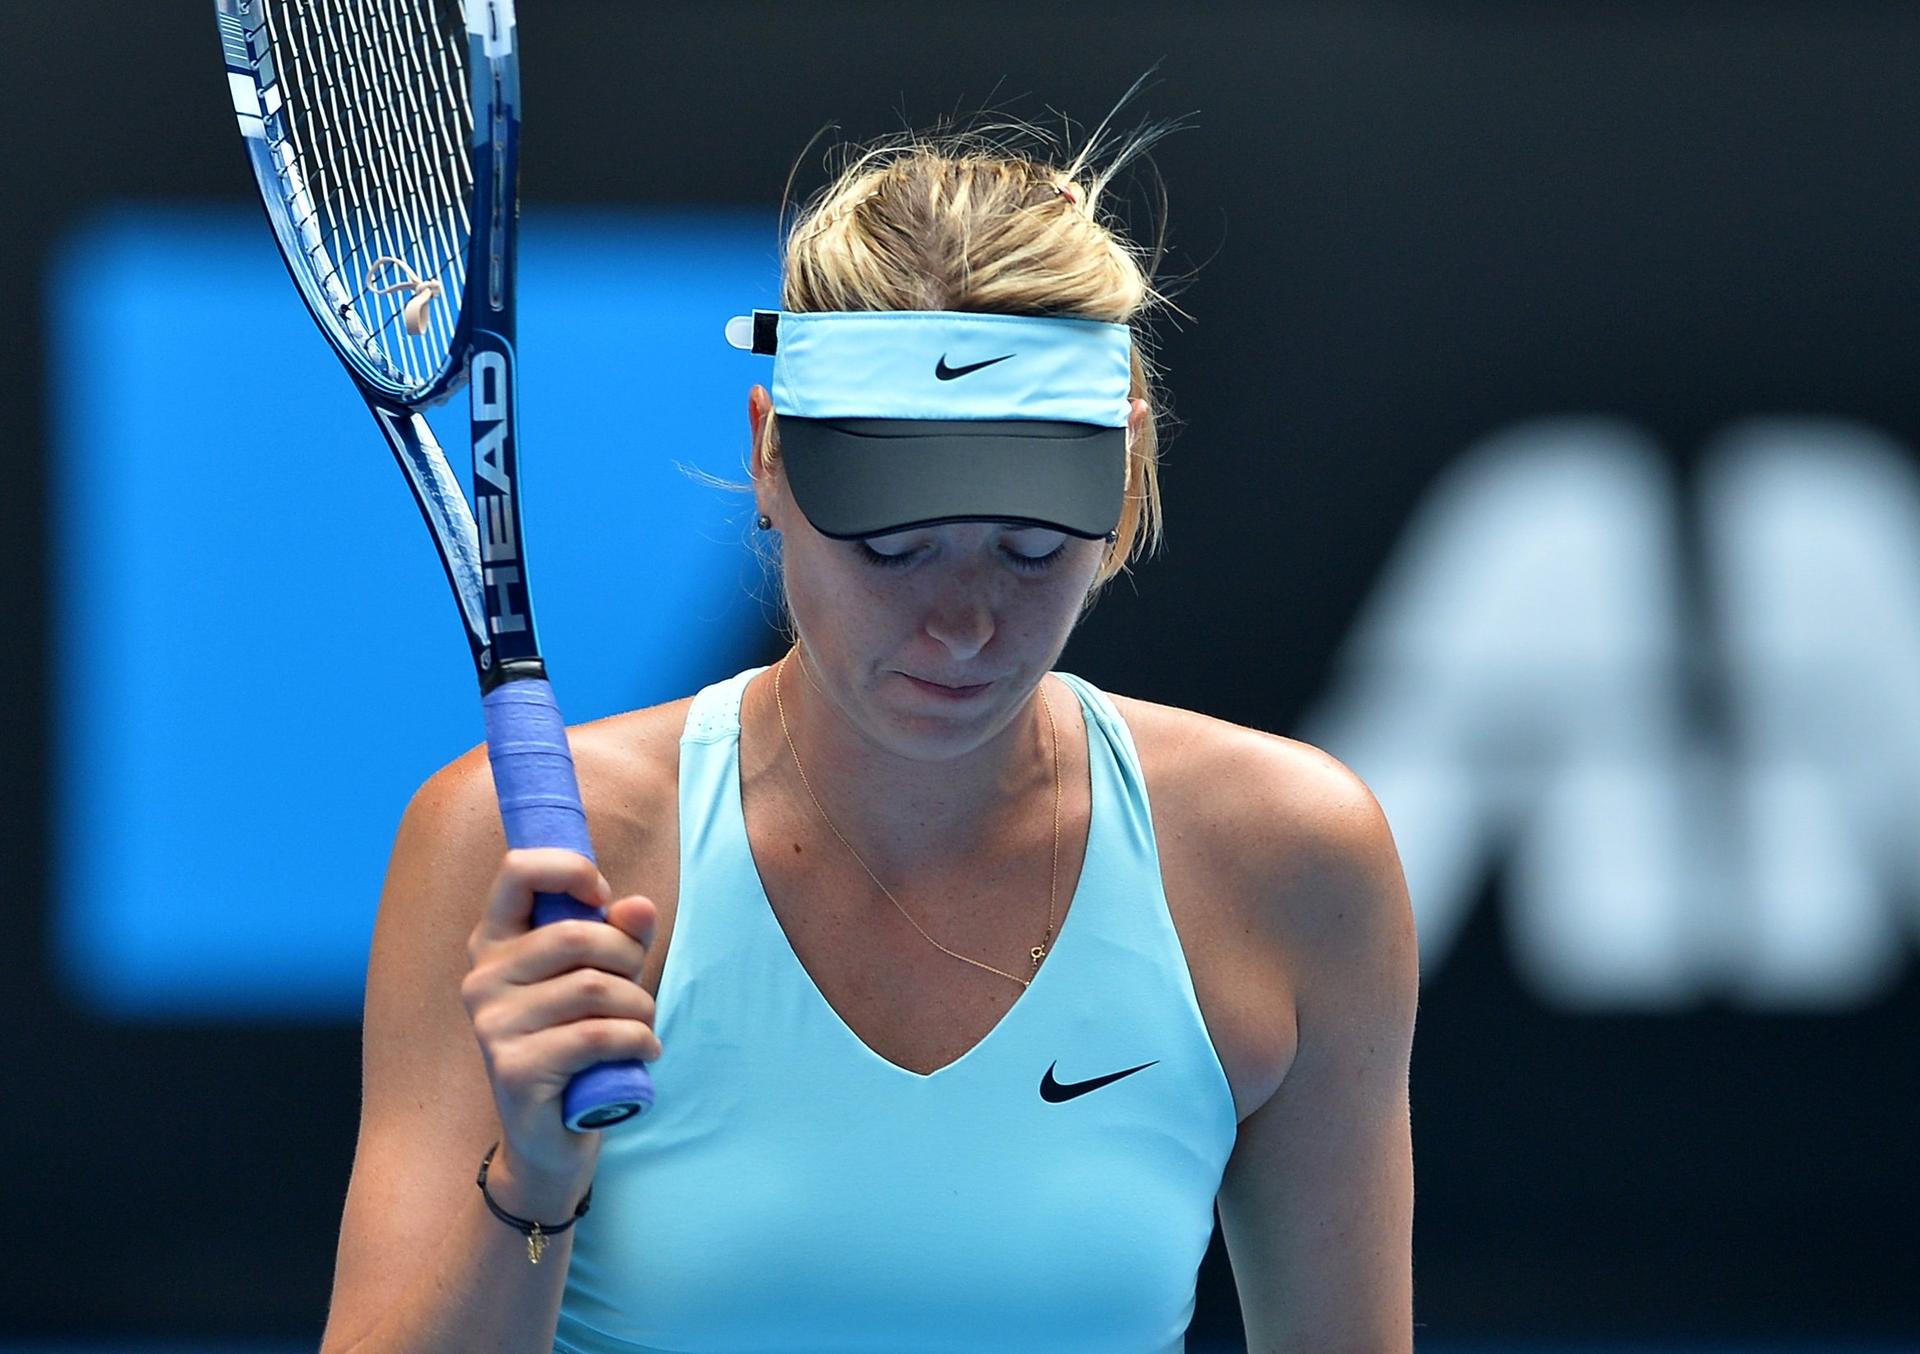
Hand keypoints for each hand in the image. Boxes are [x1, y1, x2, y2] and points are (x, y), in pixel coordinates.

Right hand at [460, 848, 659, 1200]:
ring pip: (595, 988)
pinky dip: (637, 1040)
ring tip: (642, 1026)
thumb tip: (639, 906)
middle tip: (638, 989)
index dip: (572, 870)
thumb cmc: (578, 1043)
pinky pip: (597, 1036)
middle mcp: (482, 979)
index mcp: (495, 942)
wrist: (550, 1137)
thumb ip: (621, 936)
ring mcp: (493, 1026)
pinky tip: (645, 1050)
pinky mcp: (515, 1069)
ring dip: (639, 1007)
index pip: (518, 870)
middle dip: (629, 958)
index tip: (602, 898)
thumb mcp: (603, 978)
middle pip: (577, 935)